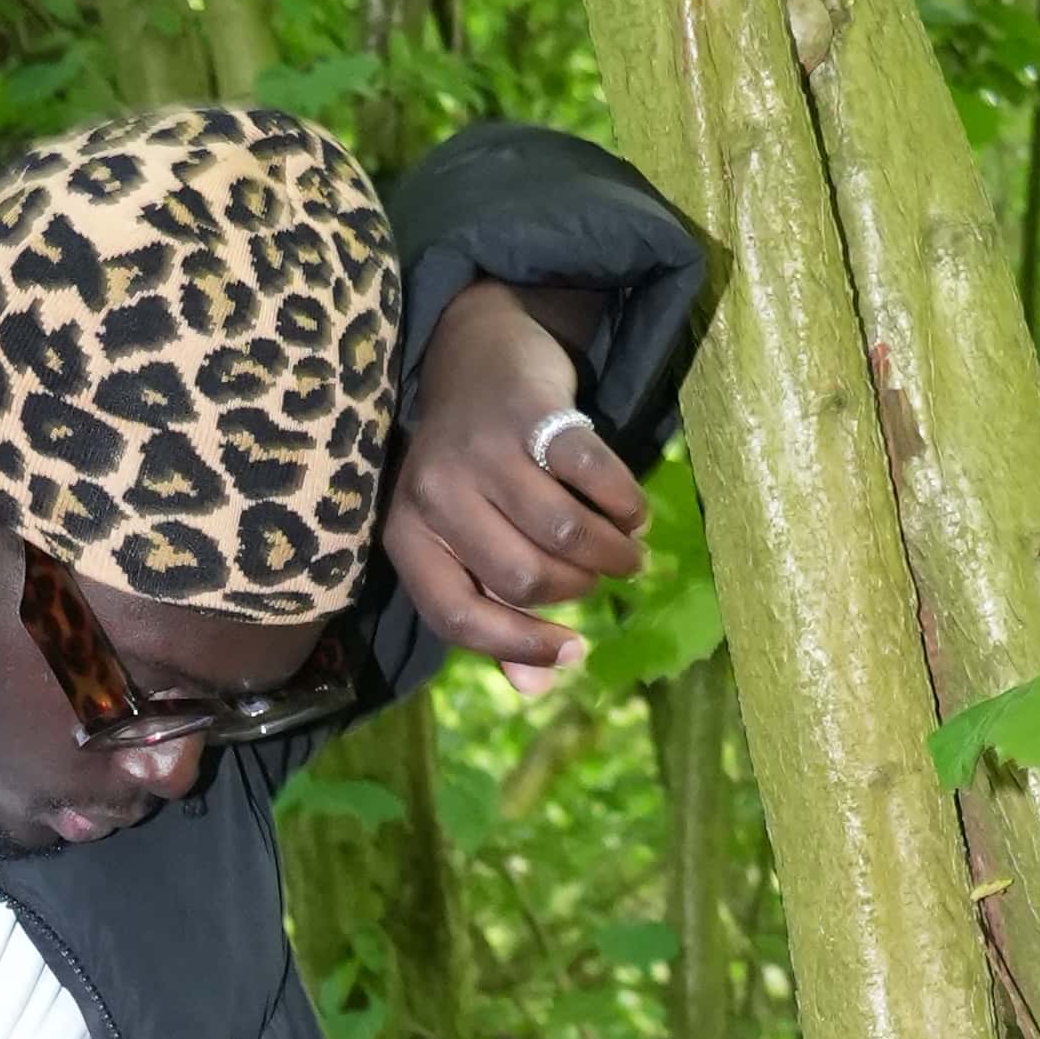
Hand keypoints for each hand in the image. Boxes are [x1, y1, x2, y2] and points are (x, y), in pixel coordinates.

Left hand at [382, 275, 649, 691]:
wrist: (473, 350)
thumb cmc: (470, 465)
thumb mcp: (463, 536)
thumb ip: (495, 611)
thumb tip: (541, 687)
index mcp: (407, 537)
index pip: (456, 615)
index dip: (517, 644)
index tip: (573, 652)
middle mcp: (434, 495)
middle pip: (521, 578)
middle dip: (576, 588)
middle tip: (602, 577)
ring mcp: (481, 452)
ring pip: (560, 533)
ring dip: (609, 552)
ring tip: (628, 551)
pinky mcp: (531, 413)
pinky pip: (592, 477)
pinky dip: (623, 503)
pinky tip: (632, 512)